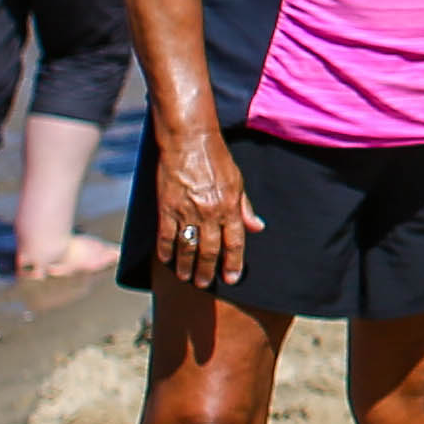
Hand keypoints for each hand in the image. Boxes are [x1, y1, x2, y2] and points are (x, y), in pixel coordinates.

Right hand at [152, 129, 257, 302]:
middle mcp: (209, 213)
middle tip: (205, 284)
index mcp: (230, 207)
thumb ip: (245, 207)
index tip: (231, 278)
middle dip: (207, 270)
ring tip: (186, 277)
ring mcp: (186, 212)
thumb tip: (257, 227)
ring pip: (187, 248)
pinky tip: (167, 260)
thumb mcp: (237, 181)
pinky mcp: (167, 207)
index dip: (233, 263)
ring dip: (186, 266)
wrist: (189, 140)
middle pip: (209, 250)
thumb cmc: (215, 158)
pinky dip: (166, 251)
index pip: (234, 243)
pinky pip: (166, 236)